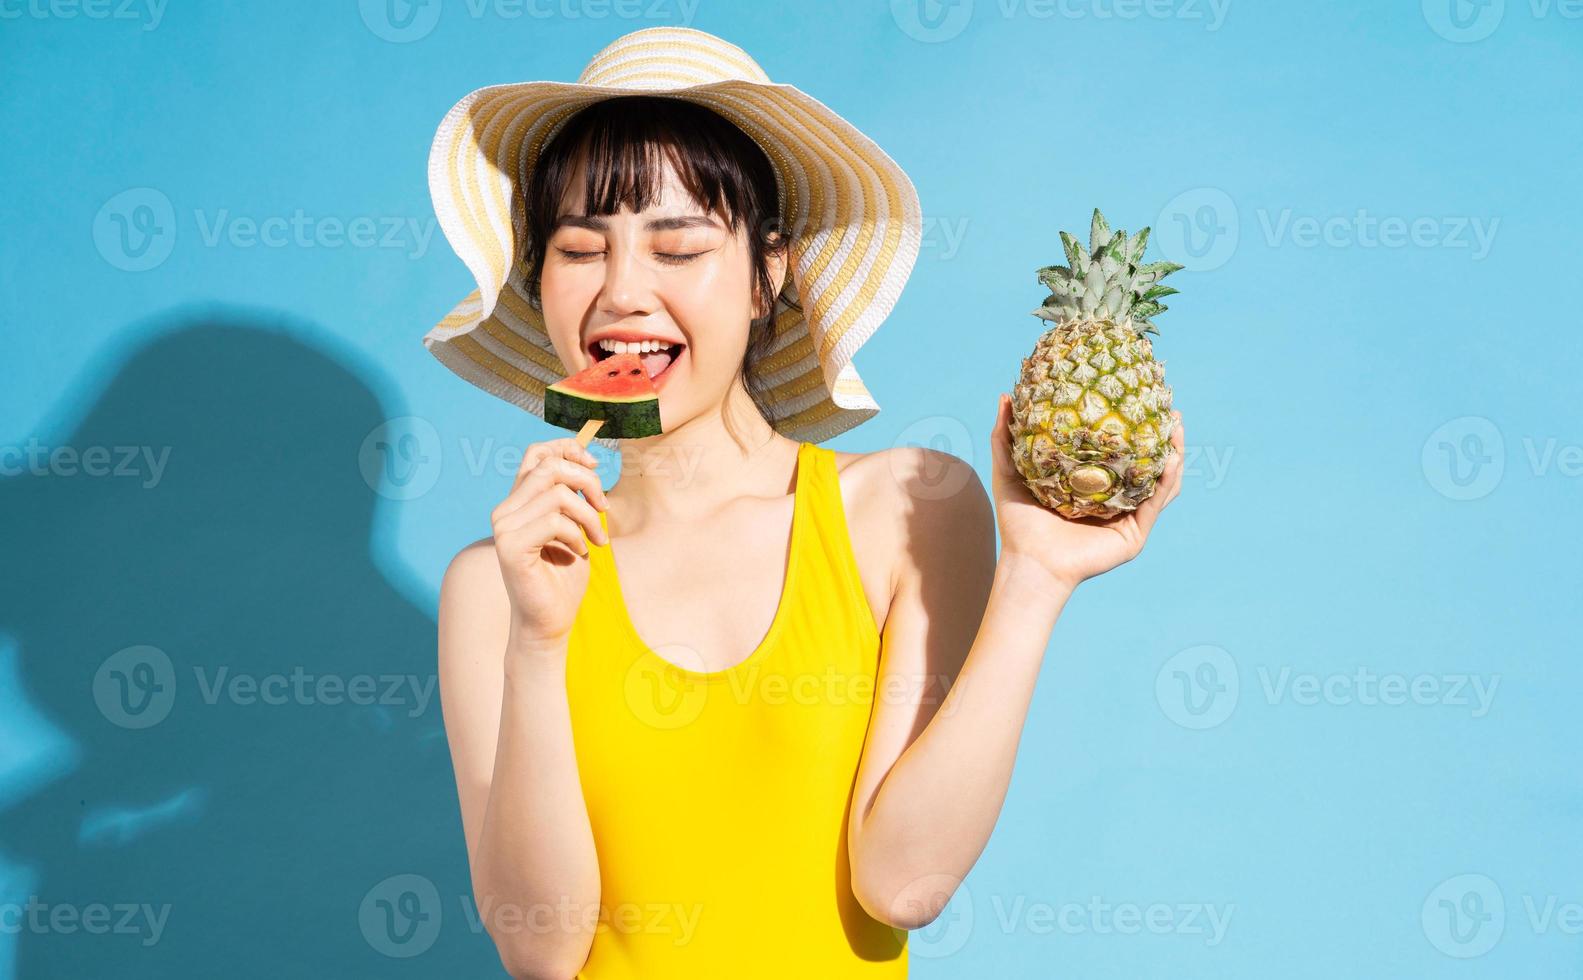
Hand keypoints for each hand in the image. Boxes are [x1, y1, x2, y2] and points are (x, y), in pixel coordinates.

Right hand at [490, 437, 610, 653]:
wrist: (549, 622)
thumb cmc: (563, 577)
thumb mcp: (574, 526)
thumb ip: (572, 496)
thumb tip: (587, 463)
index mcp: (517, 502)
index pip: (536, 454)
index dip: (567, 449)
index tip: (595, 465)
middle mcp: (504, 510)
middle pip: (550, 467)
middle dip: (587, 482)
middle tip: (604, 508)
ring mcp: (503, 528)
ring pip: (558, 494)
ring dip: (588, 515)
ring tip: (597, 538)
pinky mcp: (510, 547)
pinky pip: (555, 521)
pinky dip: (576, 535)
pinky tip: (580, 553)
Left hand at [989, 394, 1183, 590]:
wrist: (1029, 562)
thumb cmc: (1018, 523)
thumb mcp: (1010, 472)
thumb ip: (1005, 437)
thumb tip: (1006, 396)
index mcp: (1091, 488)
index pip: (1117, 453)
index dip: (1129, 428)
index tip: (1135, 397)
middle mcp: (1113, 502)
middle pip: (1146, 465)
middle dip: (1161, 437)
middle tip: (1169, 409)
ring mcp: (1126, 519)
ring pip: (1160, 483)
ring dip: (1174, 455)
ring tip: (1177, 428)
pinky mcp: (1133, 536)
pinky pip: (1155, 504)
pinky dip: (1166, 481)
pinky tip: (1171, 459)